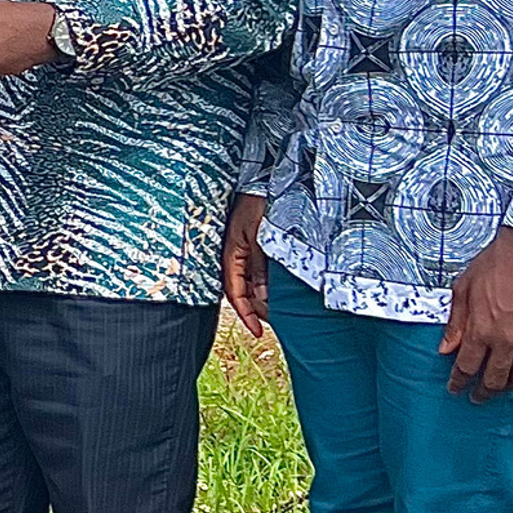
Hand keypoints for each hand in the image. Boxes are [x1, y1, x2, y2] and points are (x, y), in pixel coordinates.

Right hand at [222, 194, 270, 338]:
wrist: (266, 180)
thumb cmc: (259, 204)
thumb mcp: (260, 238)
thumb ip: (260, 267)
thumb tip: (263, 298)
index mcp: (231, 255)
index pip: (235, 294)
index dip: (246, 315)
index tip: (259, 332)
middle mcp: (236, 256)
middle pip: (243, 292)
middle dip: (257, 310)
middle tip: (277, 322)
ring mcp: (245, 251)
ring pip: (251, 283)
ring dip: (263, 298)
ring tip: (281, 310)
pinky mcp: (255, 245)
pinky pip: (257, 272)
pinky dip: (266, 284)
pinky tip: (277, 289)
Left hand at [442, 226, 512, 401]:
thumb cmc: (495, 265)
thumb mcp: (463, 290)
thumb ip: (455, 324)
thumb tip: (445, 348)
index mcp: (482, 331)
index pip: (467, 367)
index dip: (458, 381)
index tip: (454, 388)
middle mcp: (508, 342)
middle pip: (494, 379)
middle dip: (482, 392)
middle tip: (475, 397)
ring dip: (507, 387)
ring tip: (498, 390)